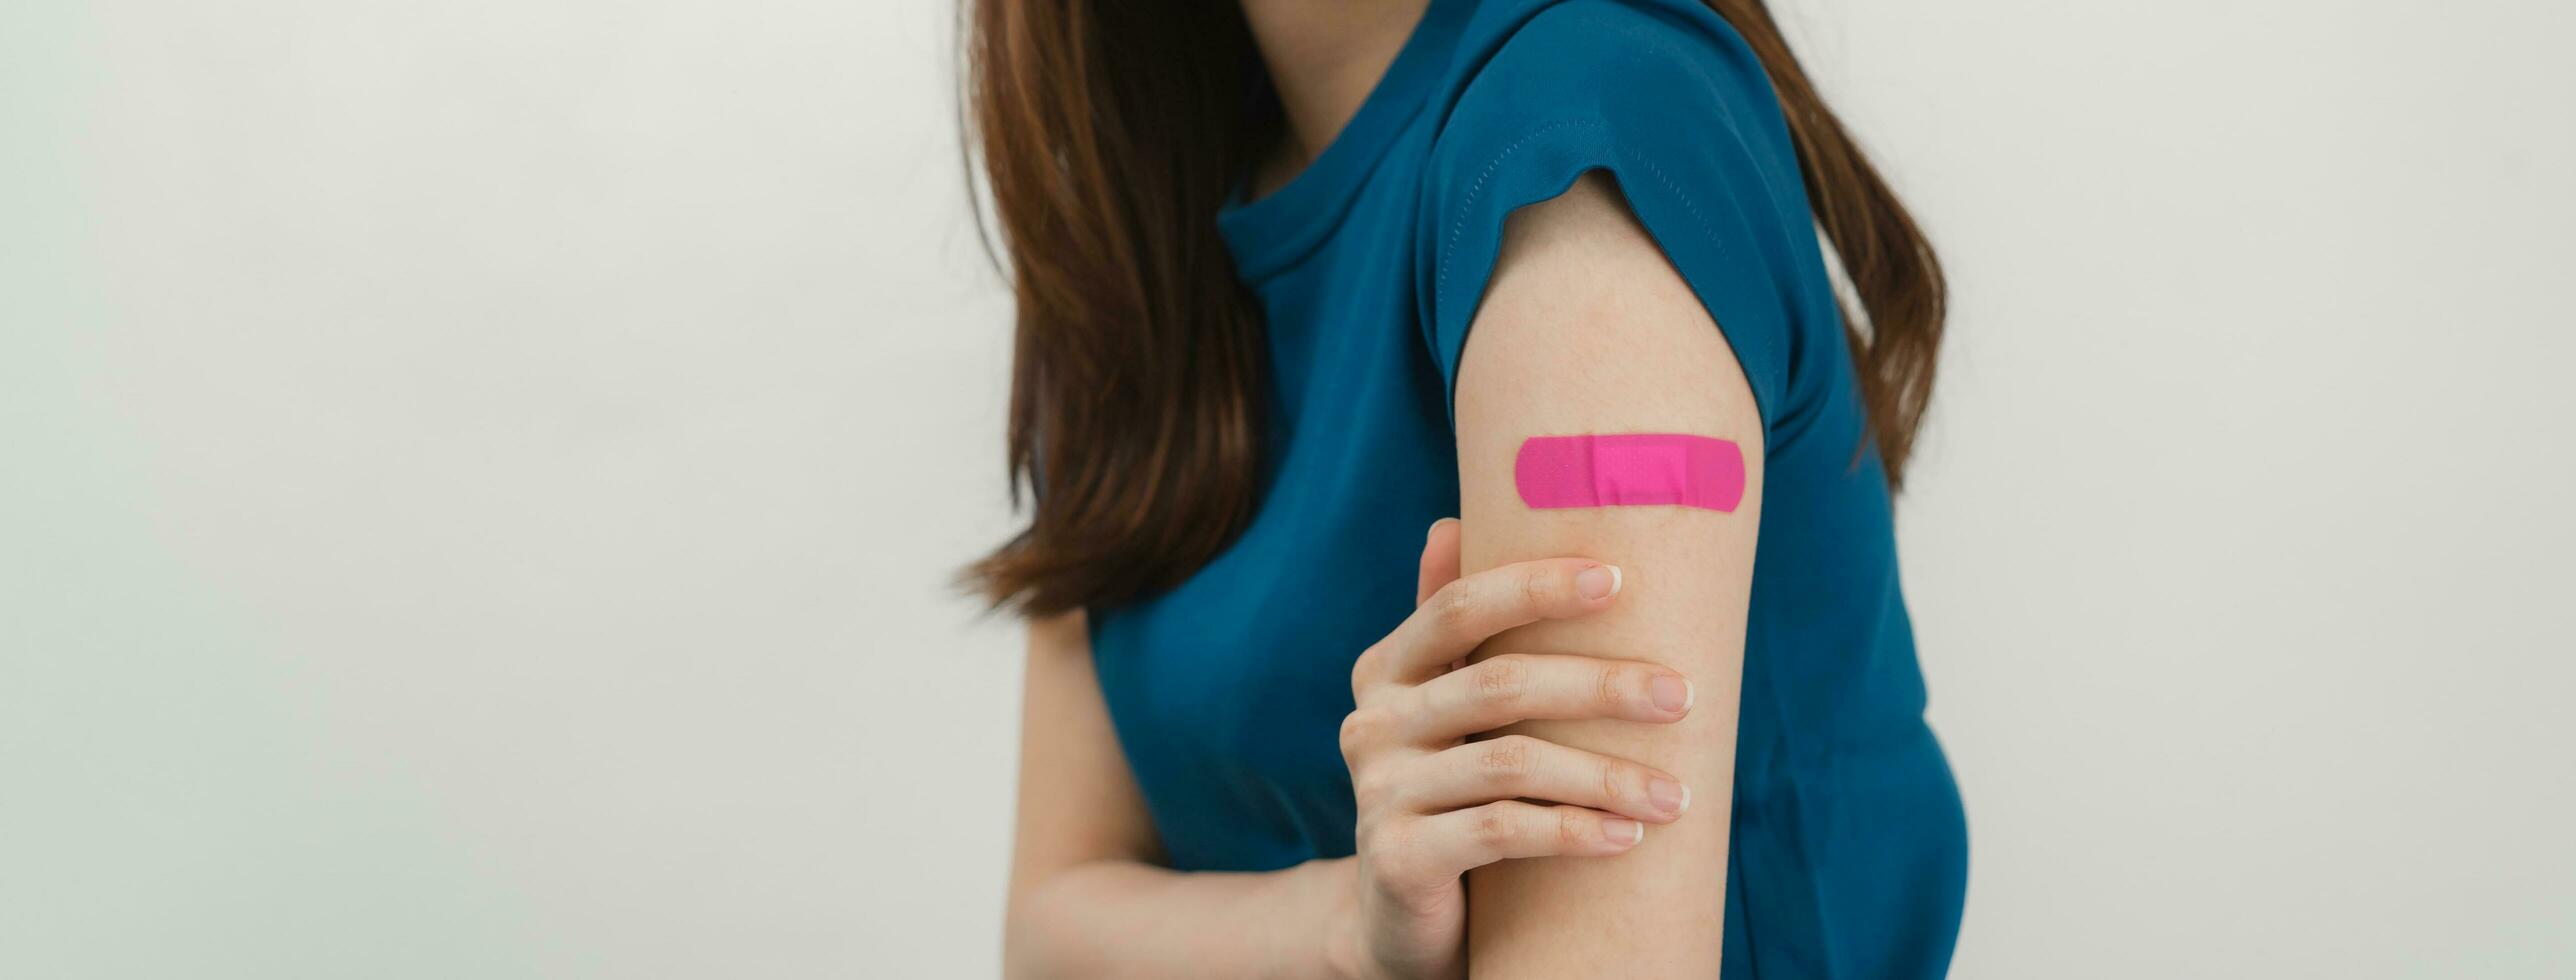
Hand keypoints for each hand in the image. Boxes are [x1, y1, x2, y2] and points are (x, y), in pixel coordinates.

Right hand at [1329, 519, 1696, 979]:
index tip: (1621, 579)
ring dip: (1606, 774)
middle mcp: (1371, 722)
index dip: (1537, 587)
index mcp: (1388, 670)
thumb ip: (1450, 630)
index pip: (1461, 607)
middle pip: (1500, 682)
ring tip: (1675, 793)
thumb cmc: (1450, 795)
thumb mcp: (1447, 711)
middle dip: (1601, 685)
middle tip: (1681, 696)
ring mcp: (1377, 791)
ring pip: (1511, 763)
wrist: (1400, 917)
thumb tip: (1450, 521)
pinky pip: (1502, 831)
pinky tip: (1627, 835)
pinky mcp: (1397, 857)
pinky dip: (1574, 830)